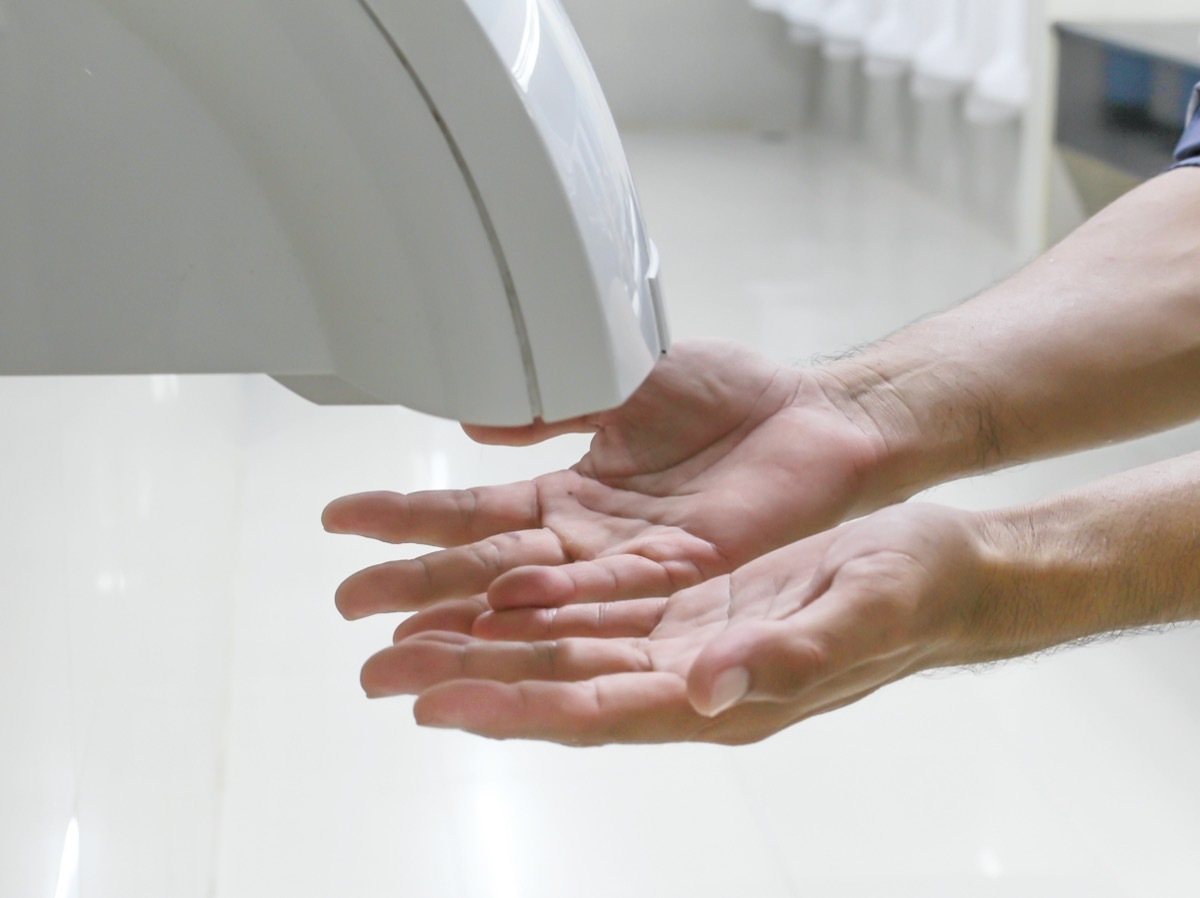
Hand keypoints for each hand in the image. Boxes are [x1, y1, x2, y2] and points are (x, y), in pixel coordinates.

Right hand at [325, 341, 888, 618]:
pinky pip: (609, 591)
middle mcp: (590, 540)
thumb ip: (546, 404)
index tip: (341, 522)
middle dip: (416, 588)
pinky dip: (555, 601)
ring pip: (535, 597)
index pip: (472, 513)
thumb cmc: (731, 395)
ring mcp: (631, 563)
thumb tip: (471, 419)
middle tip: (346, 608)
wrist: (817, 415)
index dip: (407, 518)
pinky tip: (502, 608)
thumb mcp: (617, 380)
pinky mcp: (682, 571)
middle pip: (487, 568)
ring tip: (401, 642)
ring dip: (468, 619)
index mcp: (571, 495)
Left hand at [358, 503, 998, 744]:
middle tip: (383, 667)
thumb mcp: (861, 616)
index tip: (437, 703)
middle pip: (557, 682)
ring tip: (409, 632)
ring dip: (486, 641)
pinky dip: (538, 602)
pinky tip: (491, 594)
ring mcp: (683, 638)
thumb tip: (706, 687)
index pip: (596, 710)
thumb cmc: (913, 595)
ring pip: (564, 645)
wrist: (938, 565)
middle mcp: (687, 673)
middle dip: (469, 676)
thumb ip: (785, 657)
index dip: (514, 708)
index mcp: (722, 694)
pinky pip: (596, 605)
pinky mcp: (688, 600)